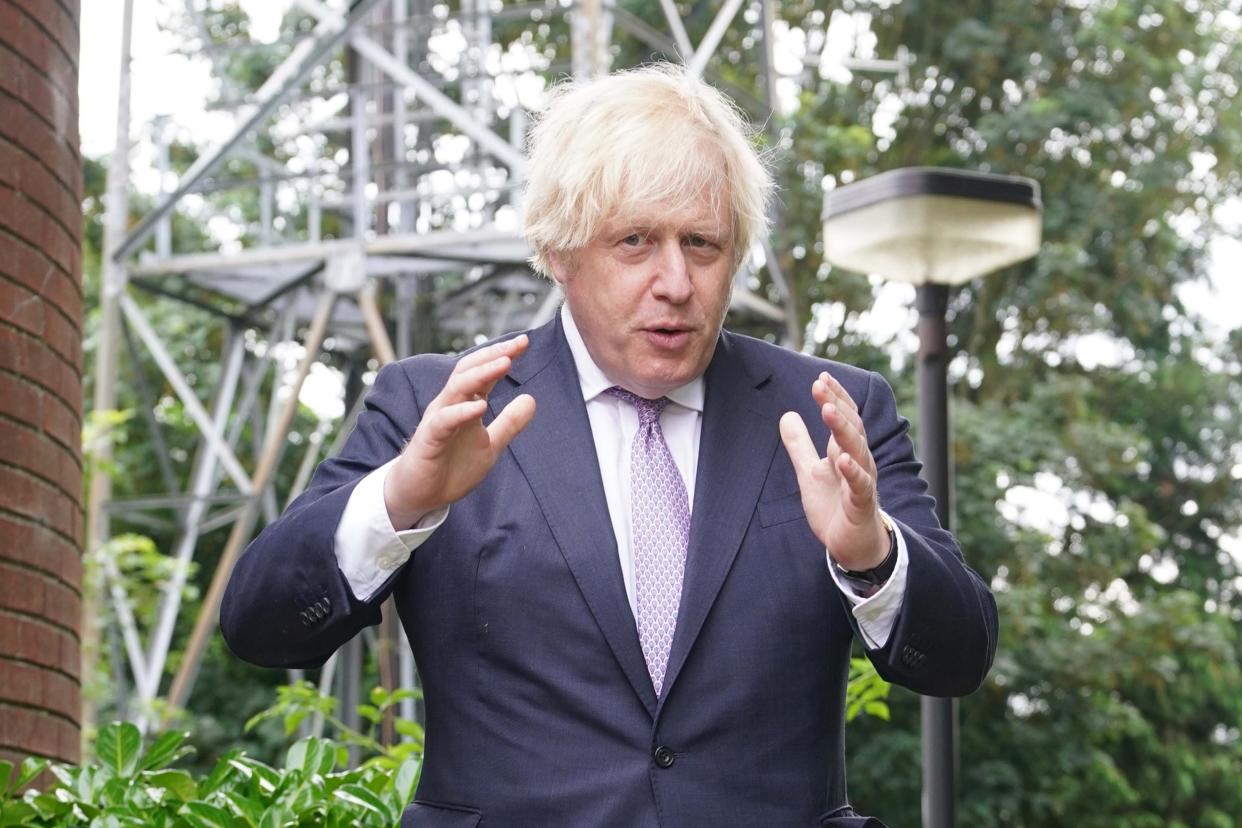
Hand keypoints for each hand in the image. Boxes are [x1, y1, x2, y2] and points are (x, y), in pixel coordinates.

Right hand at [384, 335, 536, 528]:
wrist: (420, 497)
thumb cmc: (451, 468)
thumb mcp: (490, 445)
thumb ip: (509, 423)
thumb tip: (531, 399)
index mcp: (464, 404)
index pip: (483, 373)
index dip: (502, 356)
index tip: (524, 342)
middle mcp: (449, 405)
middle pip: (469, 371)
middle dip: (492, 355)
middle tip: (516, 344)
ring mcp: (437, 420)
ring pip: (456, 388)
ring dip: (480, 374)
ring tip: (504, 363)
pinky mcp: (428, 439)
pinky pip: (444, 421)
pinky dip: (461, 412)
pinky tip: (480, 406)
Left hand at [779, 370, 888, 569]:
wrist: (853, 545)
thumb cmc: (835, 506)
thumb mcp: (810, 472)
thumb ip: (800, 445)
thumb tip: (786, 415)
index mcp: (845, 451)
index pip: (844, 418)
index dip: (834, 397)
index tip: (820, 378)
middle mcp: (858, 461)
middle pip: (851, 428)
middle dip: (836, 405)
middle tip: (819, 385)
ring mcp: (862, 482)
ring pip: (857, 451)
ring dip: (843, 430)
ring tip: (828, 410)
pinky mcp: (862, 505)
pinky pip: (860, 485)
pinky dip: (852, 471)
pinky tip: (841, 459)